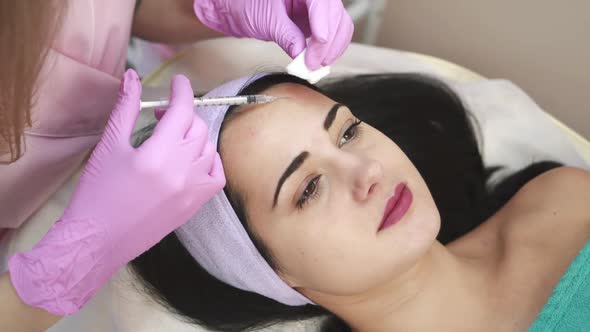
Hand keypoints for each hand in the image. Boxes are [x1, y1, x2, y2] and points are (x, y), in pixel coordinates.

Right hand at [8, 69, 224, 315]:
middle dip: (183, 113)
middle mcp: (182, 171)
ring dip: (195, 135)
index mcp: (159, 154)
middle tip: (163, 115)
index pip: (182, 111)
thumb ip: (126, 109)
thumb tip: (133, 77)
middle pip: (197, 128)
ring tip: (173, 137)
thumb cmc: (97, 193)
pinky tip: (192, 159)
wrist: (99, 240)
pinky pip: (217, 176)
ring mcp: (193, 190)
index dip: (182, 91)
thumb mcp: (109, 146)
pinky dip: (210, 161)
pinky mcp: (195, 206)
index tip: (178, 81)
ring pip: (209, 149)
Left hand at [194, 0, 353, 69]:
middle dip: (327, 42)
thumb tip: (301, 55)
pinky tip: (320, 60)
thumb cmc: (248, 5)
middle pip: (335, 15)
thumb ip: (287, 36)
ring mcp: (320, 6)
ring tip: (316, 65)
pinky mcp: (320, 19)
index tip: (318, 45)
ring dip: (333, 48)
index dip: (323, 24)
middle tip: (313, 64)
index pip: (321, 3)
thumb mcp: (267, 21)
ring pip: (341, 24)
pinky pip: (335, 32)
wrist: (241, 8)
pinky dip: (331, 48)